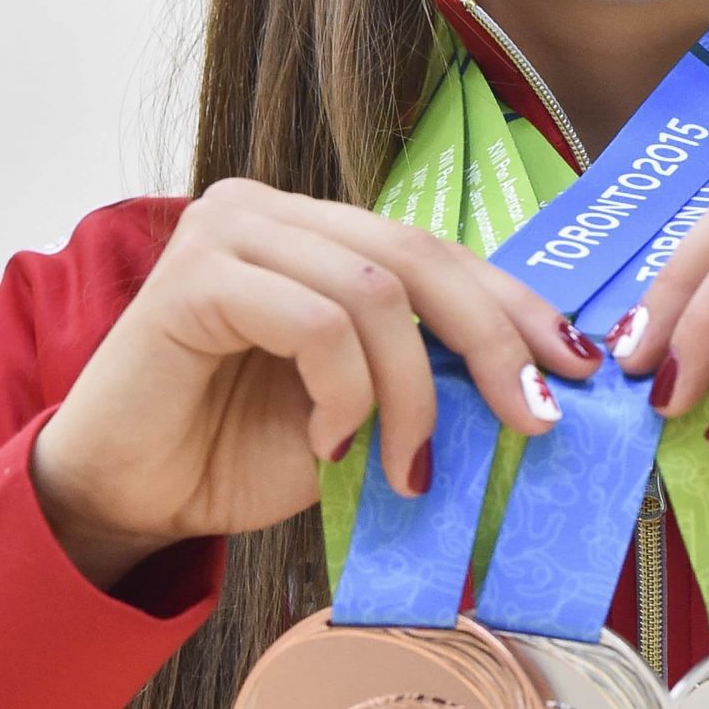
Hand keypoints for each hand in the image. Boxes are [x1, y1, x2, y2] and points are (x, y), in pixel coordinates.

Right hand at [29, 179, 602, 588]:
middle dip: (493, 341)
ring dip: (409, 393)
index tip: (579, 366)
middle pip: (419, 255)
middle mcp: (273, 211)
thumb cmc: (238, 452)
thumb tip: (540, 387)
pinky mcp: (193, 275)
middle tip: (532, 420)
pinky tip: (328, 446)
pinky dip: (343, 394)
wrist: (128, 497)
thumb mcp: (361, 414)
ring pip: (374, 292)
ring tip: (404, 467)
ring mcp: (229, 231)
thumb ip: (426, 378)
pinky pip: (314, 322)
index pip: (439, 251)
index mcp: (318, 232)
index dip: (516, 305)